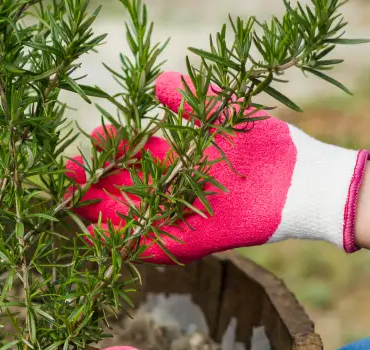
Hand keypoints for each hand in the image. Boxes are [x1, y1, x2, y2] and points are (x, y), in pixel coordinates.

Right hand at [66, 71, 369, 263]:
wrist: (303, 181)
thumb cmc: (270, 146)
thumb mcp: (225, 115)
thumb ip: (192, 101)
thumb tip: (157, 84)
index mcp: (182, 159)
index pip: (137, 155)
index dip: (113, 148)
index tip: (94, 135)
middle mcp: (178, 190)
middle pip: (126, 189)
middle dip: (96, 182)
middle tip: (66, 173)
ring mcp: (185, 217)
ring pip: (134, 218)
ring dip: (104, 214)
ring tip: (75, 204)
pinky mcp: (197, 240)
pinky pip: (157, 246)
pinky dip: (131, 244)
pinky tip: (105, 238)